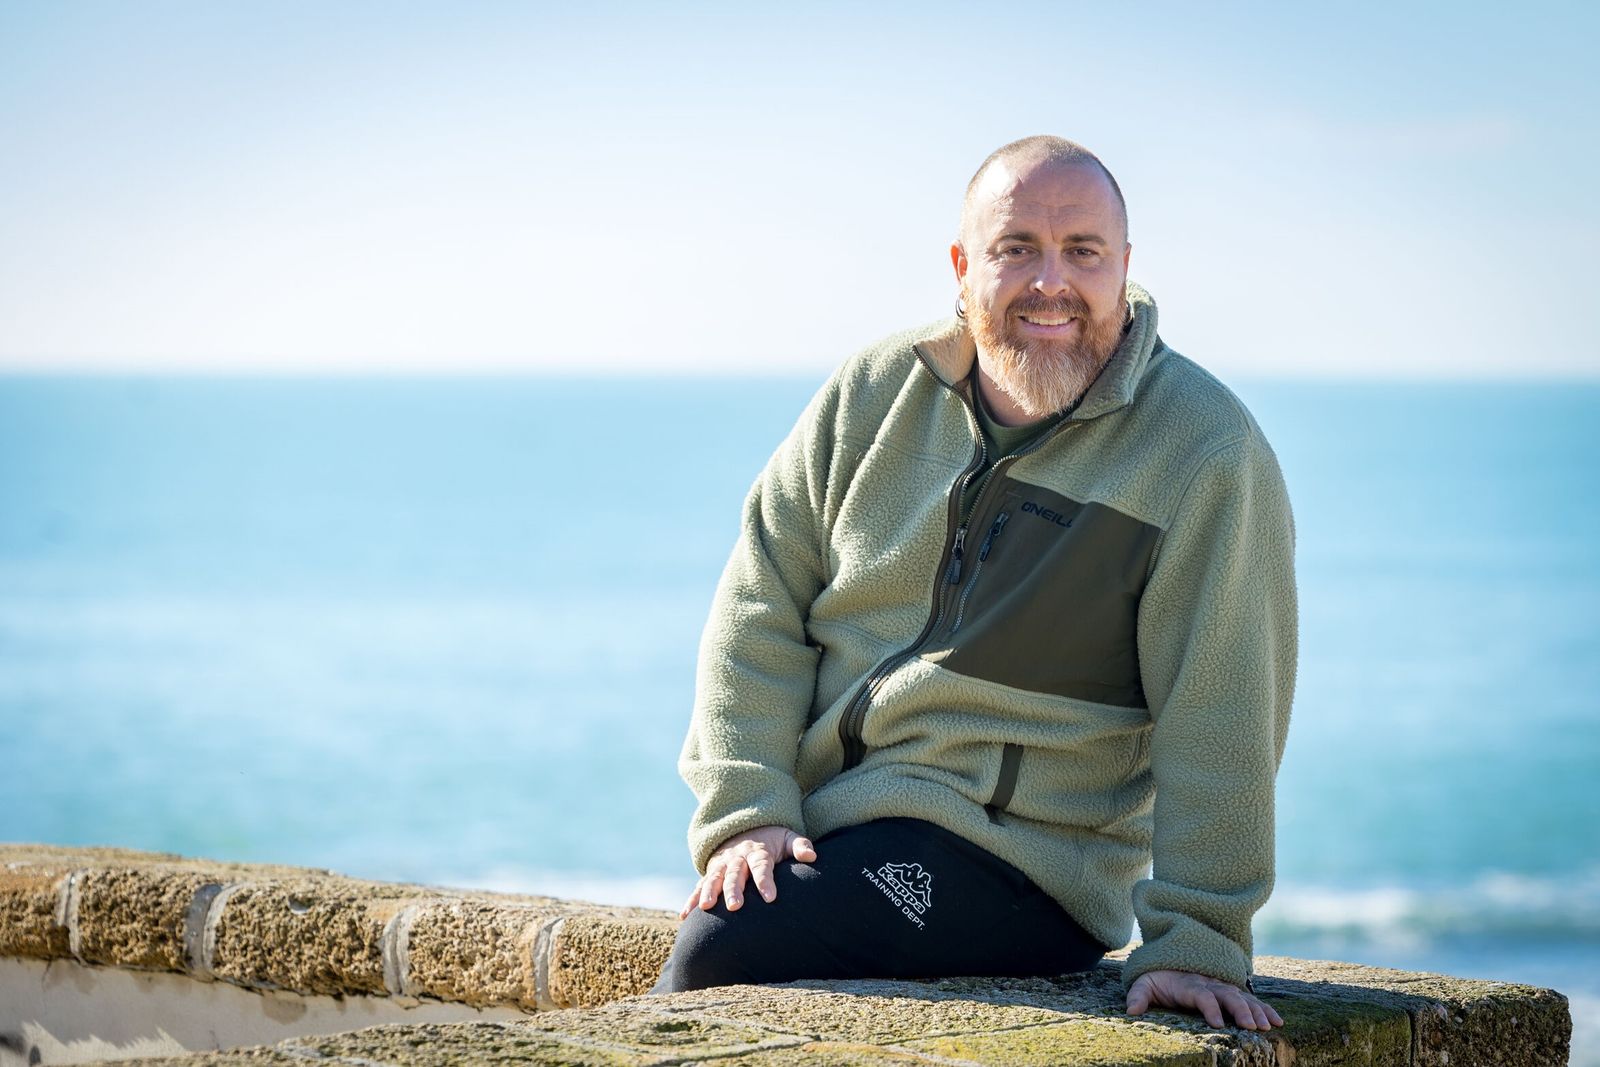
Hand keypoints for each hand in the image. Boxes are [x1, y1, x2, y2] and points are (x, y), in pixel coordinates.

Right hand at [679, 825, 816, 918]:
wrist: (746, 827)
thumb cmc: (772, 840)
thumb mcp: (788, 837)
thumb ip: (800, 846)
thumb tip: (812, 856)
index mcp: (758, 851)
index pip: (762, 866)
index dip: (766, 881)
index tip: (770, 898)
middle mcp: (738, 858)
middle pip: (735, 874)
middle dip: (734, 890)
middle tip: (735, 907)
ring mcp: (722, 864)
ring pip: (714, 878)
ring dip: (709, 892)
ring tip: (706, 908)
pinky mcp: (712, 872)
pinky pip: (699, 885)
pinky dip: (691, 899)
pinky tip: (685, 915)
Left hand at [1126, 969, 1283, 1030]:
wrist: (1171, 960)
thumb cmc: (1158, 977)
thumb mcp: (1144, 983)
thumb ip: (1138, 995)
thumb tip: (1130, 1010)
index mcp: (1188, 984)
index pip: (1201, 994)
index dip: (1209, 1007)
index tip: (1217, 1024)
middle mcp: (1209, 983)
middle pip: (1227, 994)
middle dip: (1240, 1010)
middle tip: (1252, 1027)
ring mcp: (1222, 986)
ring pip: (1242, 997)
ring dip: (1256, 1010)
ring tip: (1268, 1026)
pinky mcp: (1231, 991)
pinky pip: (1251, 999)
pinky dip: (1265, 1008)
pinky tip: (1278, 1022)